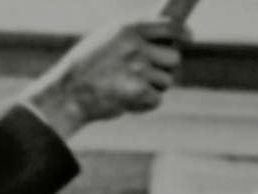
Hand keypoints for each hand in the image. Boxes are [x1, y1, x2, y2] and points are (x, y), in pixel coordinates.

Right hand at [23, 18, 188, 135]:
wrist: (68, 93)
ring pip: (167, 81)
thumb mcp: (107, 39)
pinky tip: (126, 100)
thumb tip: (167, 38)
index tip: (189, 37)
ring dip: (153, 87)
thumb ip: (134, 36)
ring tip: (128, 87)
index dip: (183, 33)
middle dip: (165, 68)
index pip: (169, 26)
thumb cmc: (87, 67)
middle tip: (146, 75)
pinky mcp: (139, 90)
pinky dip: (145, 104)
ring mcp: (138, 67)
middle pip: (174, 58)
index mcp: (128, 28)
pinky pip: (157, 99)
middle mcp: (135, 45)